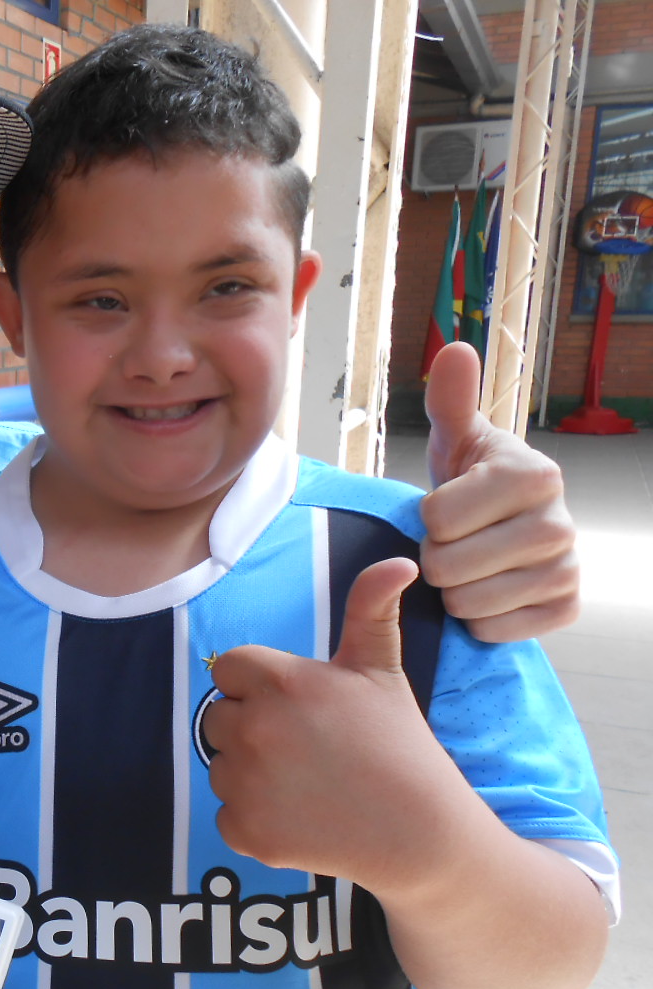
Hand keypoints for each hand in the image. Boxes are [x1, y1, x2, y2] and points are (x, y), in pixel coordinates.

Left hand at [203, 559, 470, 890]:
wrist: (419, 833)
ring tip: (306, 782)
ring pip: (220, 767)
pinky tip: (300, 816)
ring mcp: (245, 783)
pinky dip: (255, 819)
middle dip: (252, 729)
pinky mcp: (245, 831)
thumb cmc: (400, 745)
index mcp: (280, 681)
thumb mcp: (382, 669)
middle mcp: (253, 728)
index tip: (296, 706)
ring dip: (250, 774)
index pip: (227, 669)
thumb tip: (399, 560)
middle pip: (218, 718)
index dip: (258, 687)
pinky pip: (226, 814)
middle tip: (307, 747)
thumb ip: (371, 610)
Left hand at [419, 341, 577, 641]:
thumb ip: (450, 400)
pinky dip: (481, 622)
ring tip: (469, 567)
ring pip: (469, 604)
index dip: (426, 519)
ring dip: (454, 593)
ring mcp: (569, 569)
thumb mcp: (456, 439)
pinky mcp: (566, 609)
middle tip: (452, 544)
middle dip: (436, 559)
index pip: (438, 519)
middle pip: (449, 567)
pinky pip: (496, 631)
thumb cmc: (471, 480)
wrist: (507, 527)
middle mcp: (562, 522)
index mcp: (534, 474)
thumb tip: (455, 349)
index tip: (442, 509)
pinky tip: (490, 593)